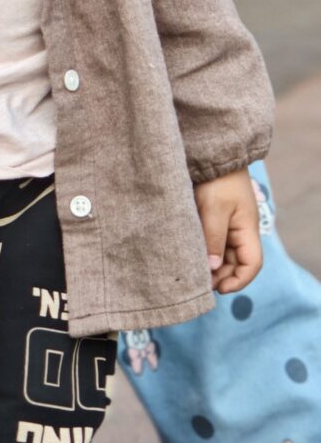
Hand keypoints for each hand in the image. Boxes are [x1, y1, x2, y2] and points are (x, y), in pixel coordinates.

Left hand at [194, 169, 262, 292]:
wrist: (213, 154)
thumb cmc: (217, 180)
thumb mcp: (214, 210)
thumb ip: (214, 239)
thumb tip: (213, 268)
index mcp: (247, 230)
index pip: (252, 264)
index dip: (239, 281)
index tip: (218, 288)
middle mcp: (241, 230)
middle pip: (237, 263)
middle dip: (222, 276)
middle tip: (200, 283)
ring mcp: (229, 225)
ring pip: (224, 255)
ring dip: (212, 266)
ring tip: (194, 273)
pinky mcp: (215, 219)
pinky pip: (214, 243)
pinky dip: (205, 253)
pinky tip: (191, 257)